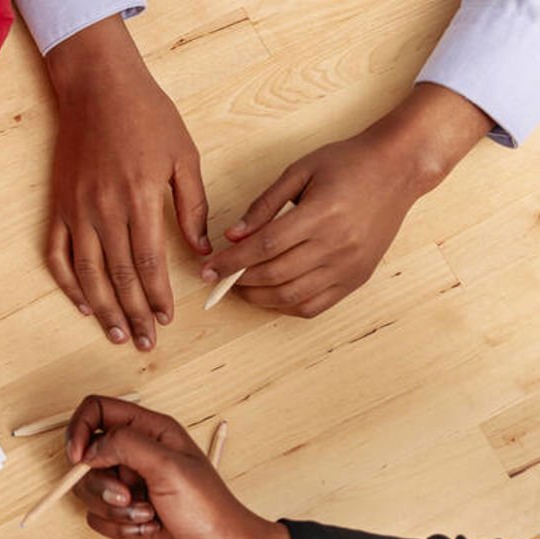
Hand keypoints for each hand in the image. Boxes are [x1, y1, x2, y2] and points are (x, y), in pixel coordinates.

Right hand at [44, 15, 209, 351]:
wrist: (97, 88)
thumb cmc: (146, 116)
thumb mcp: (182, 155)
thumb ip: (192, 205)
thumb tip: (202, 249)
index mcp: (139, 198)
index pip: (148, 262)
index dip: (157, 295)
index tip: (166, 319)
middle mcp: (104, 210)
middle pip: (119, 276)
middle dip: (133, 314)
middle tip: (144, 342)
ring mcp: (76, 210)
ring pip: (88, 273)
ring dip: (102, 309)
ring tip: (115, 334)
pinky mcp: (59, 207)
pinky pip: (58, 254)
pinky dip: (67, 283)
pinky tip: (82, 304)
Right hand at [65, 396, 292, 538]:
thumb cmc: (210, 511)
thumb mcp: (168, 466)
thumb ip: (124, 445)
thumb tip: (90, 448)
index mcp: (151, 431)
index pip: (97, 411)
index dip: (80, 430)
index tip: (78, 458)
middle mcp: (138, 454)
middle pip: (87, 455)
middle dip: (100, 482)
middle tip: (126, 496)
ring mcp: (132, 484)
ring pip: (89, 488)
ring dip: (112, 509)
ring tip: (145, 515)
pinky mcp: (127, 512)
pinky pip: (97, 515)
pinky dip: (116, 527)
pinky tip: (146, 528)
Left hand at [202, 84, 492, 317]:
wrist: (399, 168)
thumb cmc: (348, 163)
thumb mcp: (299, 171)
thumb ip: (264, 205)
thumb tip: (232, 236)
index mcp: (321, 214)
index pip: (264, 247)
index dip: (230, 262)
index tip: (208, 269)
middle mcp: (338, 245)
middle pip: (275, 275)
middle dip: (238, 280)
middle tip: (218, 278)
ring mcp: (350, 265)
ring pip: (293, 296)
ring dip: (258, 297)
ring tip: (239, 287)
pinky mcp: (358, 277)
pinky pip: (316, 305)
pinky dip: (287, 306)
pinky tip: (270, 296)